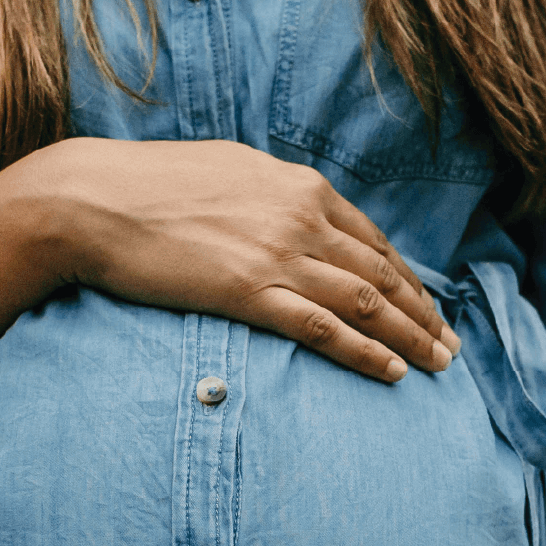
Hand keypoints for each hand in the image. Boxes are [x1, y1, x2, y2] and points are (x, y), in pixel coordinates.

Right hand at [32, 136, 460, 383]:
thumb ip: (270, 198)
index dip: (407, 281)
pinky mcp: (249, 291)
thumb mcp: (227, 174)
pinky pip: (322, 327)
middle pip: (381, 274)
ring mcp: (277, 254)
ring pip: (364, 302)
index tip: (427, 309)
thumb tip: (287, 215)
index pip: (373, 242)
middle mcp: (301, 217)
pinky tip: (390, 372)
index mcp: (299, 187)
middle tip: (450, 348)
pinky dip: (363, 351)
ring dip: (408, 337)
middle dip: (423, 315)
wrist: (94, 200)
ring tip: (436, 367)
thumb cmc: (149, 187)